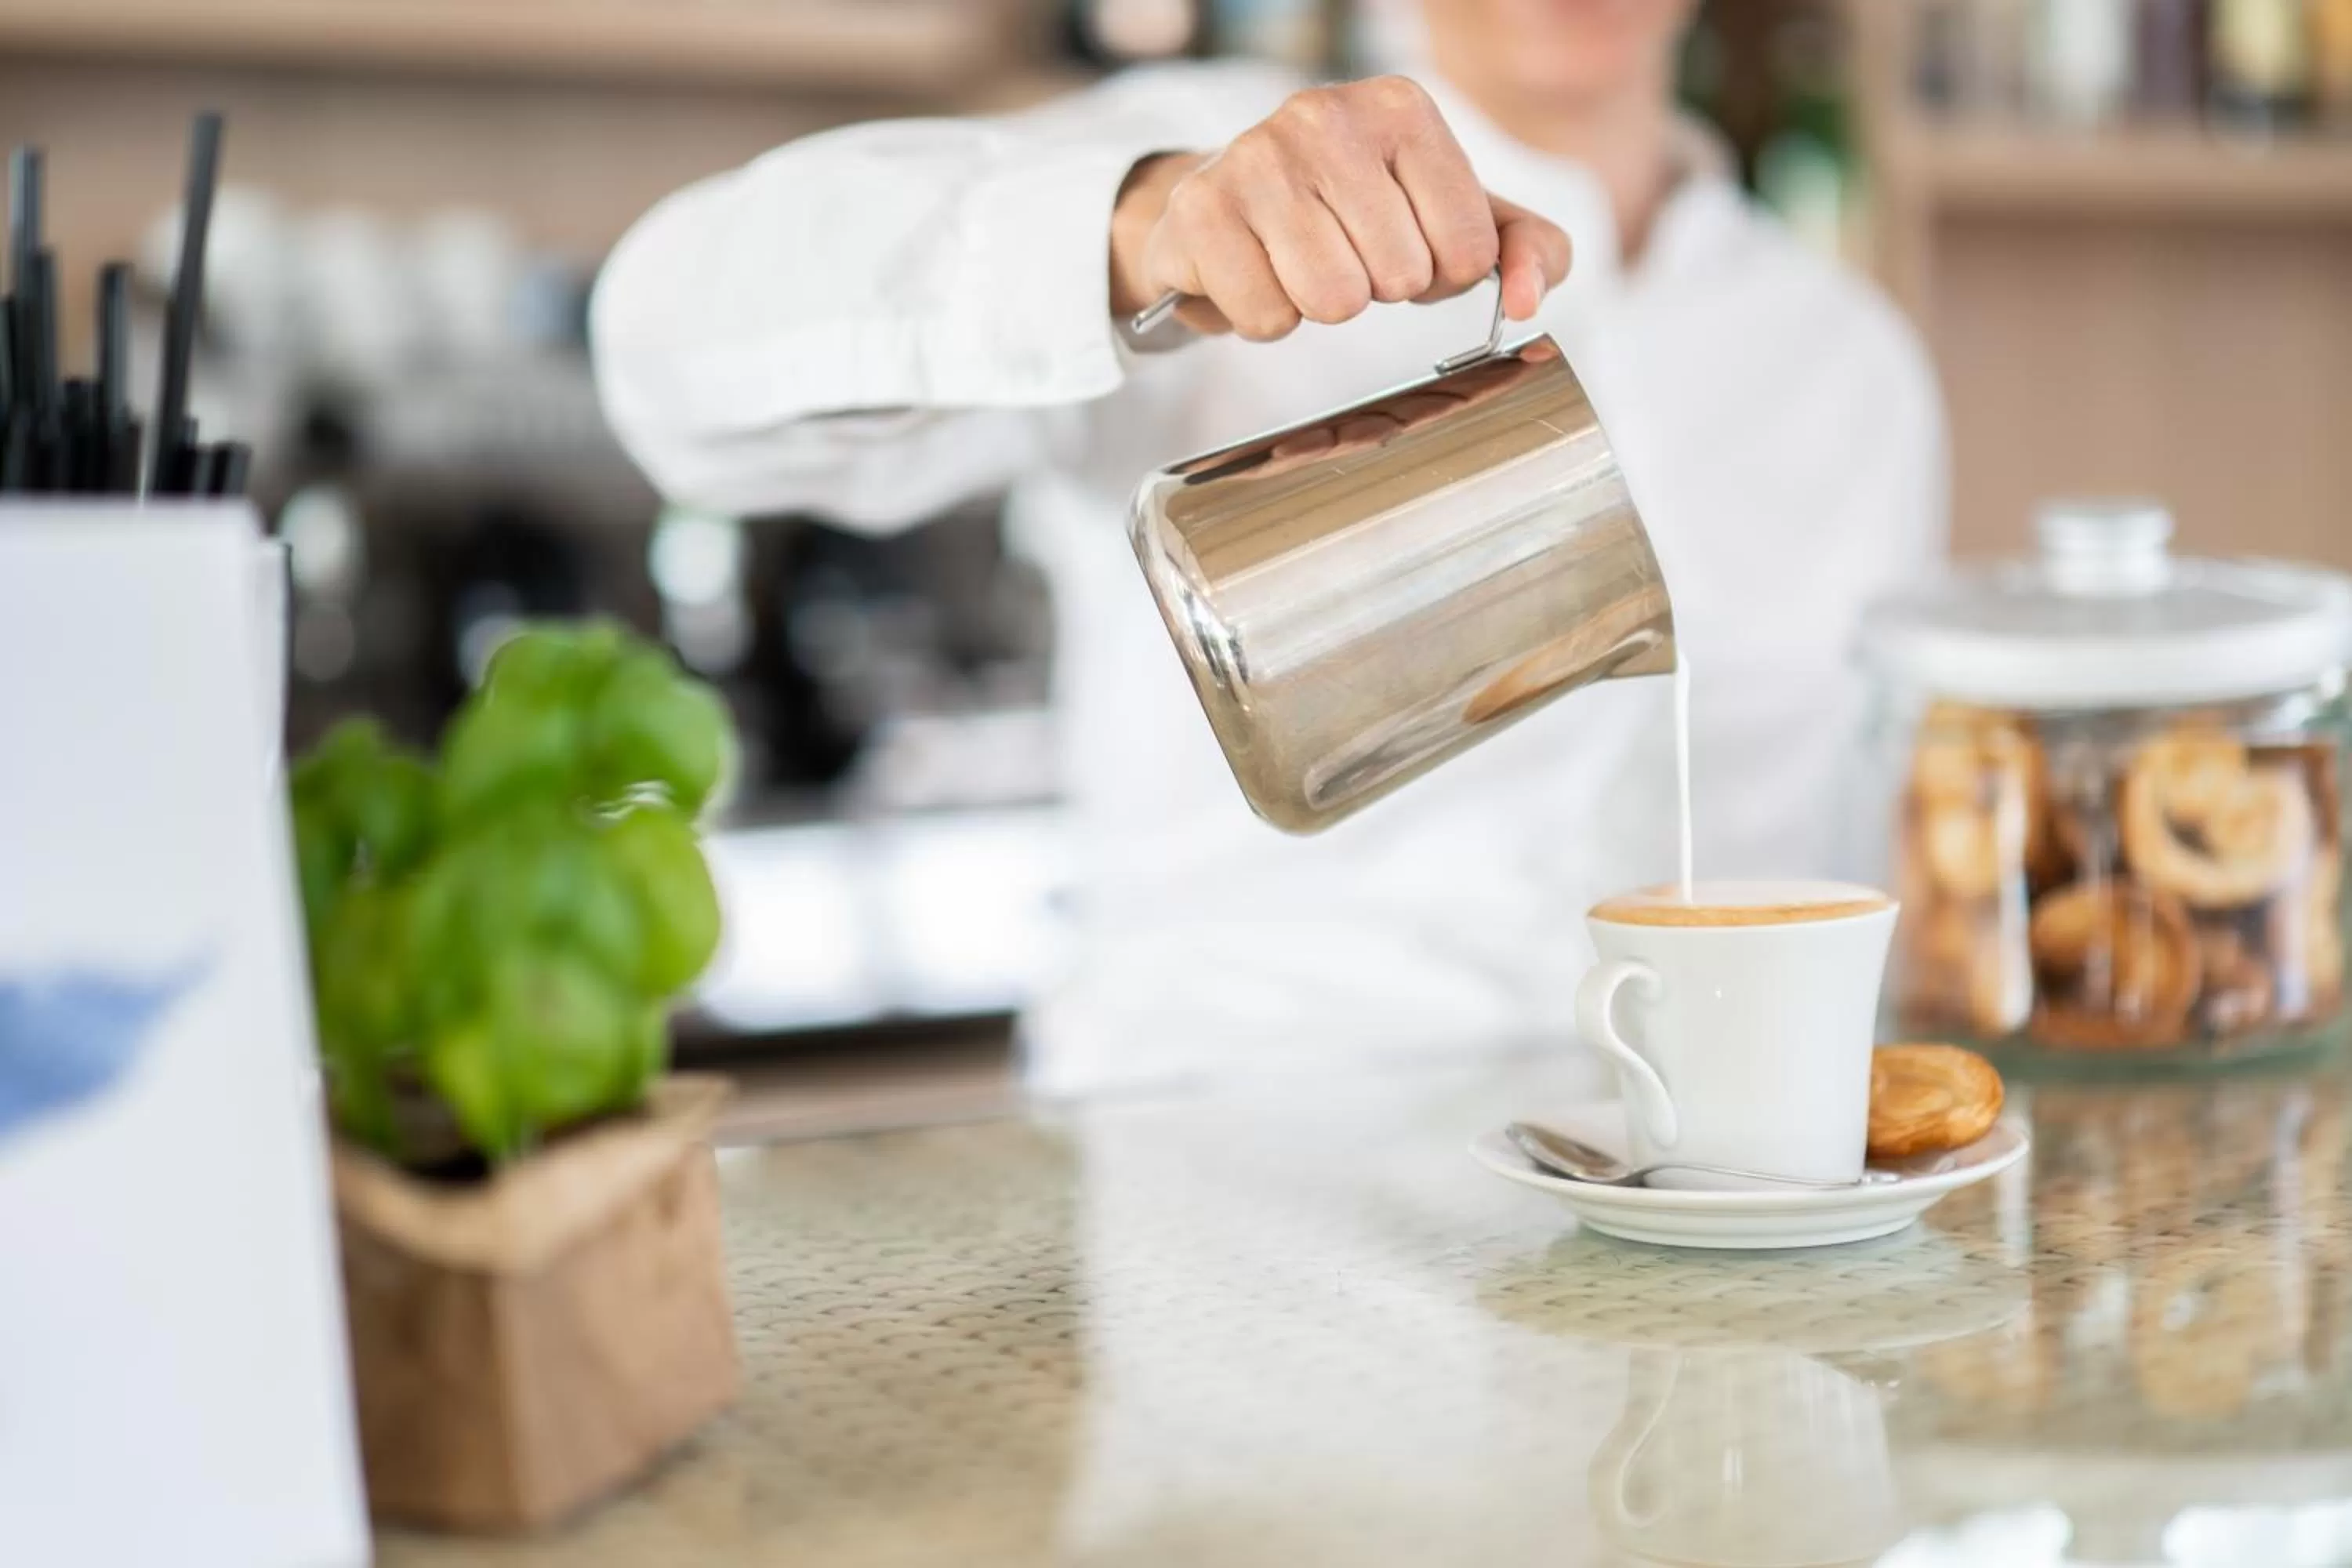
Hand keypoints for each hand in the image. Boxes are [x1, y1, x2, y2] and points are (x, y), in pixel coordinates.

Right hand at [1107, 75, 1571, 341]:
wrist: (1230, 200)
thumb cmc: (1358, 213)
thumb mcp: (1458, 219)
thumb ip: (1528, 250)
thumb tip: (1528, 301)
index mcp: (1403, 109)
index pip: (1470, 252)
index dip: (1440, 276)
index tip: (1405, 244)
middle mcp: (1327, 115)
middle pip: (1400, 277)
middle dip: (1377, 288)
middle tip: (1343, 254)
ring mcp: (1257, 156)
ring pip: (1333, 301)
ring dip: (1319, 306)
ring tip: (1298, 263)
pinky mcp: (1200, 209)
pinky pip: (1268, 318)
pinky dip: (1265, 317)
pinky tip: (1255, 271)